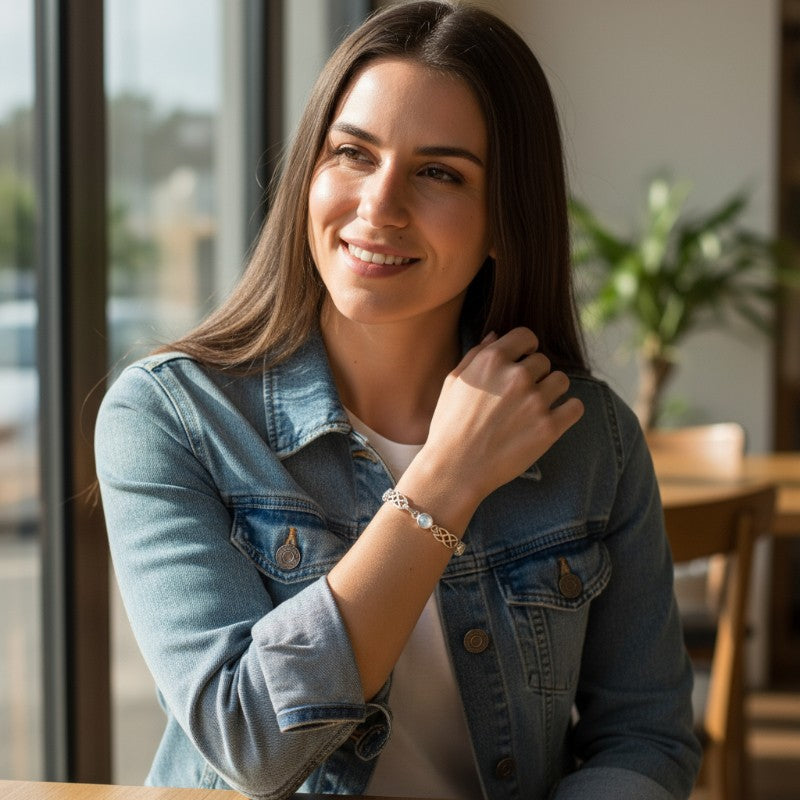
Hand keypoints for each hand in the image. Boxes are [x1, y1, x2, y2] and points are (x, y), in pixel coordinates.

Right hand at [416, 327, 584, 505]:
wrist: (455, 470)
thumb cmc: (449, 426)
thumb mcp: (453, 383)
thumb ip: (476, 355)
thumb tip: (497, 335)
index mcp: (492, 361)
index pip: (526, 336)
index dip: (525, 348)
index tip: (522, 361)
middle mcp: (516, 377)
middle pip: (543, 361)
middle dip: (534, 375)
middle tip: (519, 396)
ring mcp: (535, 402)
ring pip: (562, 380)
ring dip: (551, 390)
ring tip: (534, 407)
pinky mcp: (549, 428)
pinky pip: (575, 407)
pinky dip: (567, 411)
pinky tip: (553, 418)